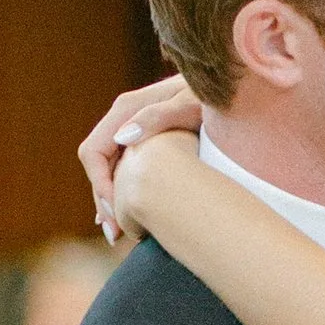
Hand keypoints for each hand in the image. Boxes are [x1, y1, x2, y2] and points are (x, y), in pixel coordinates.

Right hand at [79, 75, 202, 241]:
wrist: (231, 87)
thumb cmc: (214, 97)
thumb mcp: (191, 105)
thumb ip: (157, 118)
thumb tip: (123, 138)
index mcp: (126, 109)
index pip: (93, 152)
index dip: (99, 186)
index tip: (115, 213)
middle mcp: (124, 118)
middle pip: (97, 165)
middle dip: (103, 201)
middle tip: (115, 237)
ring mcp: (134, 129)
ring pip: (109, 169)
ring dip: (111, 202)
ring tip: (120, 235)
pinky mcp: (147, 140)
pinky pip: (124, 169)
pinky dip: (123, 193)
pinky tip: (131, 219)